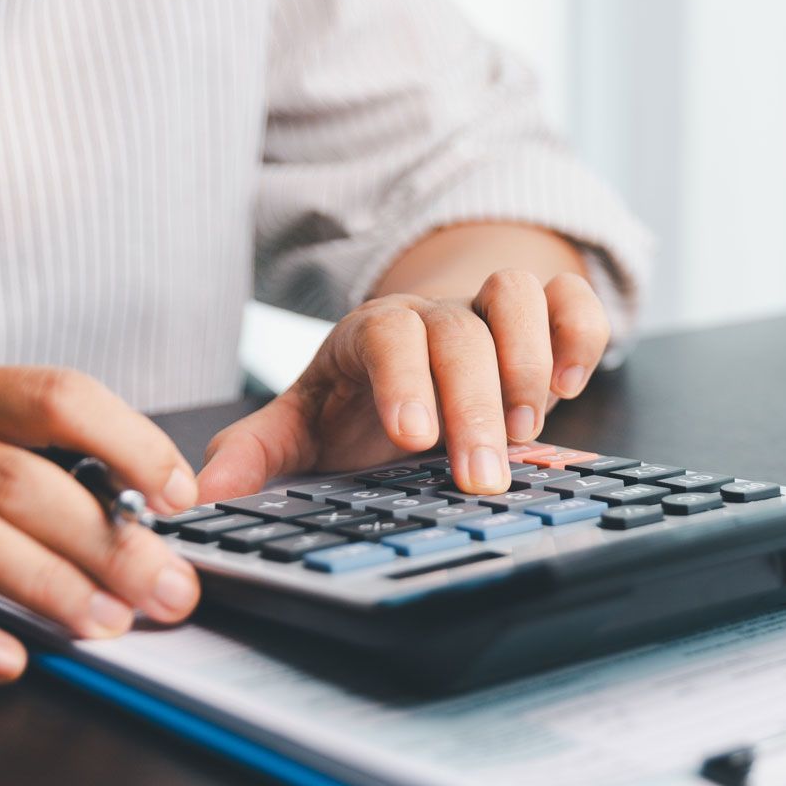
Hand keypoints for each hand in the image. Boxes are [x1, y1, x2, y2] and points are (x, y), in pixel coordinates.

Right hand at [0, 366, 202, 683]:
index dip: (130, 443)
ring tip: (107, 625)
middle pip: (19, 482)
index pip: (56, 396)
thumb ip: (35, 444)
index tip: (180, 495)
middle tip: (168, 589)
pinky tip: (8, 662)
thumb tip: (147, 496)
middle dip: (106, 541)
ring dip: (45, 585)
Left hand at [198, 266, 608, 499]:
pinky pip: (573, 300)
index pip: (388, 337)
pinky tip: (568, 386)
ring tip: (524, 431)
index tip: (413, 437)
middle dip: (475, 406)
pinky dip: (581, 335)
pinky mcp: (544, 319)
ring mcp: (491, 311)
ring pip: (518, 294)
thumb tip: (205, 491)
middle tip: (479, 477)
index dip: (405, 380)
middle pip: (460, 331)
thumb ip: (258, 455)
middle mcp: (435, 314)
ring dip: (528, 362)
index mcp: (372, 335)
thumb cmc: (363, 402)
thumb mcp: (304, 428)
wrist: (420, 359)